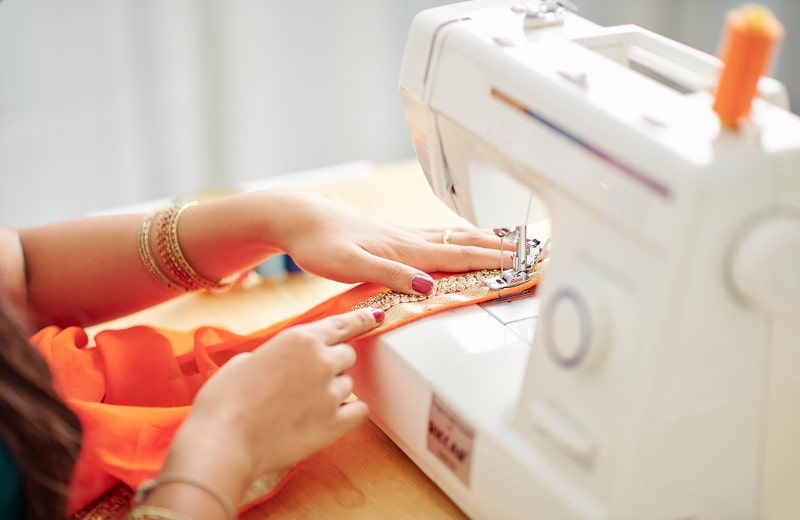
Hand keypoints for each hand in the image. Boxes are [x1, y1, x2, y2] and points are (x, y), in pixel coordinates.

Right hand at [158, 307, 381, 508]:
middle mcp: (321, 361)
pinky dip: (348, 412)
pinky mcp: (334, 425)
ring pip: (349, 384)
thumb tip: (282, 363)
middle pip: (348, 355)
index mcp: (300, 339)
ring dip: (334, 390)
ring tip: (302, 406)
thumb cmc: (225, 402)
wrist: (223, 441)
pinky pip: (359, 411)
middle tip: (307, 380)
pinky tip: (327, 417)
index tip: (374, 317)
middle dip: (333, 363)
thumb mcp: (246, 360)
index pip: (343, 324)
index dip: (361, 319)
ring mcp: (331, 393)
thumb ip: (276, 354)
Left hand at [277, 192, 513, 294]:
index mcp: (406, 250)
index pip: (461, 258)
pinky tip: (465, 239)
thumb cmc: (319, 243)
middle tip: (538, 254)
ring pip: (457, 238)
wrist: (299, 218)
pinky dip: (463, 238)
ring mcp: (405, 236)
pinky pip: (440, 237)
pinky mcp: (395, 236)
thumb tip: (429, 285)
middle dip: (505, 250)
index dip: (496, 264)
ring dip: (489, 242)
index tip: (527, 267)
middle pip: (468, 245)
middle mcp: (411, 240)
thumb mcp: (348, 265)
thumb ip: (389, 275)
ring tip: (515, 244)